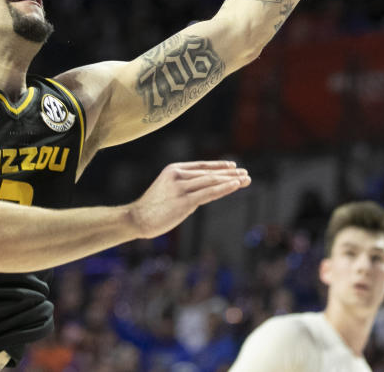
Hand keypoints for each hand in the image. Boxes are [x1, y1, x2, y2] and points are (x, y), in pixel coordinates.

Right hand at [130, 160, 249, 238]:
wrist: (137, 218)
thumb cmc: (153, 207)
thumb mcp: (167, 189)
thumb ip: (185, 186)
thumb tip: (205, 190)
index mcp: (174, 169)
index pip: (202, 166)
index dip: (219, 166)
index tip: (233, 167)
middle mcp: (178, 175)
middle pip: (209, 173)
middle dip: (230, 173)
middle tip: (246, 173)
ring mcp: (181, 188)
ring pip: (211, 181)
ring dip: (231, 180)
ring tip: (246, 179)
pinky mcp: (184, 201)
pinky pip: (208, 193)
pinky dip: (224, 188)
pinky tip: (235, 186)